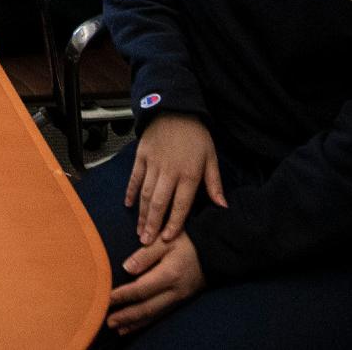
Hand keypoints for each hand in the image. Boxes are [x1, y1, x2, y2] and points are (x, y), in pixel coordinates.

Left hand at [106, 234, 205, 334]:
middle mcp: (175, 291)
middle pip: (148, 308)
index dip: (123, 296)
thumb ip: (145, 254)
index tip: (106, 298)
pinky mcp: (181, 301)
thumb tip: (126, 268)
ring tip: (118, 328)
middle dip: (127, 316)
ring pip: (154, 315)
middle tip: (108, 321)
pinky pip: (161, 314)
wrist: (214, 253)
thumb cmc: (186, 243)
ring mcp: (179, 298)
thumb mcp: (165, 241)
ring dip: (135, 323)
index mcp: (169, 274)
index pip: (141, 289)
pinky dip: (147, 322)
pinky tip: (135, 326)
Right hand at [125, 112, 226, 245]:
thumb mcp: (211, 157)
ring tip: (139, 230)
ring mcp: (153, 164)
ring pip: (145, 194)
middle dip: (152, 224)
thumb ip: (215, 184)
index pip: (181, 205)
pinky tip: (129, 205)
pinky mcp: (141, 156)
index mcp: (189, 174)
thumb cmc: (195, 135)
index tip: (167, 239)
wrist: (175, 109)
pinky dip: (130, 192)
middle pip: (159, 203)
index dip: (174, 223)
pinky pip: (134, 178)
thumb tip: (223, 207)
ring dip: (141, 214)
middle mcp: (169, 171)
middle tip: (146, 242)